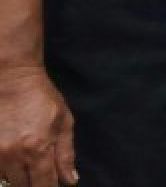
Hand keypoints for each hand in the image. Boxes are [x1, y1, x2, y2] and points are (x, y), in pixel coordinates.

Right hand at [0, 66, 75, 186]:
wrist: (12, 79)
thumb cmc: (42, 98)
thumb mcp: (63, 122)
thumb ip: (66, 154)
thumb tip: (70, 181)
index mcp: (38, 148)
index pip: (44, 185)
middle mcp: (14, 155)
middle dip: (32, 184)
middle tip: (38, 173)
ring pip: (5, 181)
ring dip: (15, 177)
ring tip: (25, 162)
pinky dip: (3, 169)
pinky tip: (12, 158)